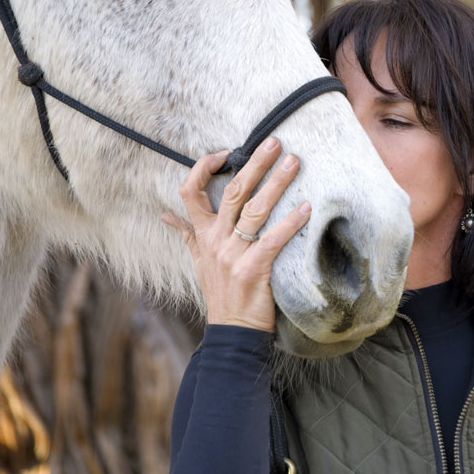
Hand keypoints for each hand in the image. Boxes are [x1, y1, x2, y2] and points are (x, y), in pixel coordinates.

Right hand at [162, 136, 311, 331]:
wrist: (232, 330)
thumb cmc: (221, 292)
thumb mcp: (198, 262)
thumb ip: (187, 235)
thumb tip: (166, 216)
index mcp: (202, 235)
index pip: (189, 192)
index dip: (203, 168)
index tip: (224, 152)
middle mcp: (215, 241)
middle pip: (231, 192)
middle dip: (253, 164)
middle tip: (274, 143)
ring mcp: (233, 255)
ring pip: (254, 210)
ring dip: (276, 184)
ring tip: (294, 163)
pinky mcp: (253, 270)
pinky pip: (273, 240)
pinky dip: (291, 222)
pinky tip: (307, 208)